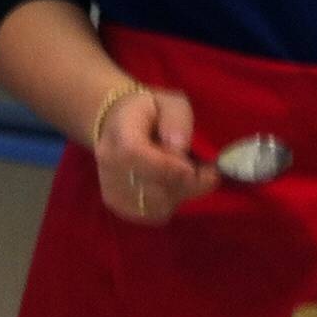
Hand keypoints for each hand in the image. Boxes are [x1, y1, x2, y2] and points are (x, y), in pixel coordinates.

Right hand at [91, 85, 216, 226]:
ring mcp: (111, 187)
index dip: (165, 166)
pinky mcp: (118, 205)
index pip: (134, 154)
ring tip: (188, 175)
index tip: (192, 167)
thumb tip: (179, 146)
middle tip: (208, 171)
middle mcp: (108, 163)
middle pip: (150, 185)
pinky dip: (170, 203)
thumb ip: (177, 119)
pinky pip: (153, 214)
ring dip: (180, 194)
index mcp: (119, 131)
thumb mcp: (170, 102)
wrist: (118, 125)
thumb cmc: (150, 111)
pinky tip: (172, 185)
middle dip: (185, 182)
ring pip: (155, 205)